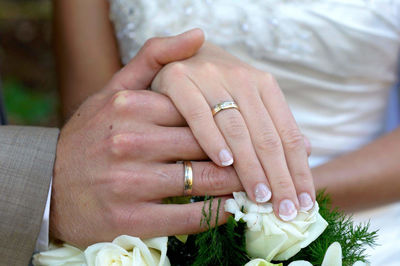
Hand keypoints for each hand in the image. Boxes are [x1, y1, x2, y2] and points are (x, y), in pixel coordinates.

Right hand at [50, 29, 241, 247]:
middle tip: (264, 162)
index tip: (250, 132)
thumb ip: (153, 59)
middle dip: (241, 156)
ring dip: (236, 185)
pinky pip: (190, 216)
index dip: (228, 124)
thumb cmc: (90, 136)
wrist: (50, 186)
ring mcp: (129, 181)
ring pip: (205, 180)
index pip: (199, 112)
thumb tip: (199, 35)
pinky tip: (229, 209)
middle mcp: (129, 140)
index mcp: (131, 106)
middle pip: (207, 145)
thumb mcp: (113, 90)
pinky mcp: (131, 218)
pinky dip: (217, 214)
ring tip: (253, 184)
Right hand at [152, 40, 313, 220]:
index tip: (305, 203)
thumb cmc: (214, 87)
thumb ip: (273, 122)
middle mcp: (241, 77)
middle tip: (286, 211)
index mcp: (263, 83)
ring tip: (260, 196)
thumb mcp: (246, 98)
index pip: (287, 134)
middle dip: (279, 177)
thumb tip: (307, 150)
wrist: (175, 53)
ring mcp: (210, 76)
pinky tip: (224, 163)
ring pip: (237, 129)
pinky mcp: (178, 80)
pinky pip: (198, 115)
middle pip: (266, 135)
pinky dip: (212, 139)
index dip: (298, 170)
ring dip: (250, 166)